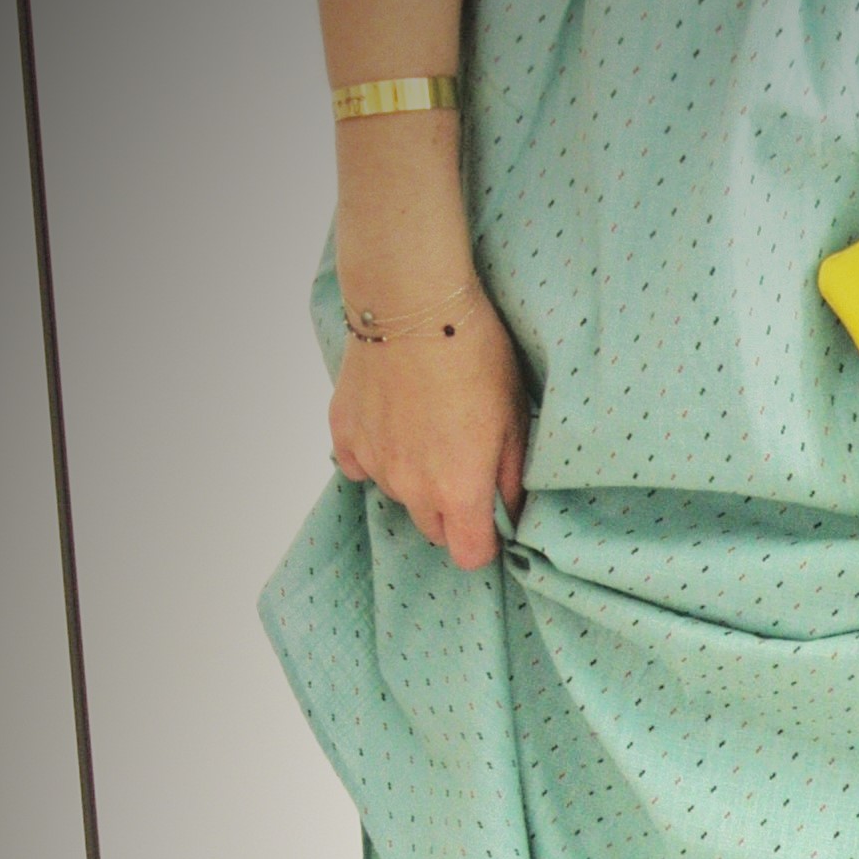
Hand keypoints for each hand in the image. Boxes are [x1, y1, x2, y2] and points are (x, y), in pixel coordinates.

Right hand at [329, 284, 529, 569]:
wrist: (413, 302)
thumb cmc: (475, 355)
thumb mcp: (515, 418)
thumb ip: (512, 477)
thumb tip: (512, 512)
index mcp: (458, 490)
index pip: (469, 556)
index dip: (483, 542)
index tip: (489, 520)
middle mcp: (411, 487)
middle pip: (433, 530)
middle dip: (450, 511)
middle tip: (462, 463)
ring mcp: (373, 462)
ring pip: (398, 494)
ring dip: (413, 477)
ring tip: (428, 427)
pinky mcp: (344, 434)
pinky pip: (361, 465)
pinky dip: (377, 452)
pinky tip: (393, 419)